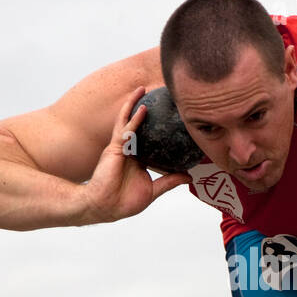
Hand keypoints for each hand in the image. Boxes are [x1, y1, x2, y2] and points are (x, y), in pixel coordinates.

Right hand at [82, 90, 190, 223]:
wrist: (106, 207)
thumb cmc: (125, 202)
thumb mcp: (153, 190)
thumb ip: (170, 181)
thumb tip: (189, 177)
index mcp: (136, 159)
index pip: (148, 140)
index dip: (156, 128)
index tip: (169, 117)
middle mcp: (128, 150)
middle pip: (136, 125)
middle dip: (141, 108)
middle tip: (154, 93)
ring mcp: (120, 148)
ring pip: (127, 121)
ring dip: (134, 104)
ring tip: (142, 89)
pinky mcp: (115, 149)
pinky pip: (126, 130)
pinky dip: (134, 118)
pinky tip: (142, 107)